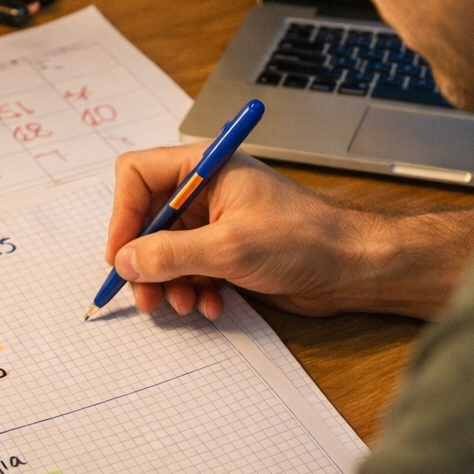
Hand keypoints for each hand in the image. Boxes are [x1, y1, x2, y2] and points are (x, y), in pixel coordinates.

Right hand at [107, 144, 473, 319]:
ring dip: (169, 282)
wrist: (352, 268)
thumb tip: (125, 261)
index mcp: (205, 166)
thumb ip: (171, 254)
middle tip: (145, 295)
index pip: (138, 176)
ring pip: (166, 251)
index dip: (123, 215)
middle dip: (145, 260)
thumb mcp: (229, 247)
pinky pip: (190, 270)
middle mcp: (206, 190)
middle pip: (147, 219)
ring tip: (183, 305)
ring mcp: (216, 221)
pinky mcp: (227, 251)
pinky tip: (210, 307)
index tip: (121, 255)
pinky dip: (193, 290)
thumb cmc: (304, 240)